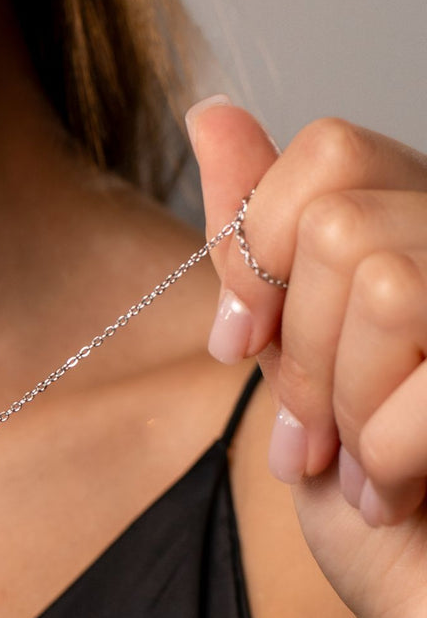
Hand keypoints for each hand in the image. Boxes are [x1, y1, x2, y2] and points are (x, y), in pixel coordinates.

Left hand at [187, 99, 426, 617]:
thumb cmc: (377, 503)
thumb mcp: (292, 366)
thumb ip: (260, 253)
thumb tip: (213, 113)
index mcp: (423, 239)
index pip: (326, 153)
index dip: (257, 252)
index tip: (239, 344)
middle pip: (338, 226)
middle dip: (297, 356)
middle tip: (310, 437)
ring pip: (379, 284)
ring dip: (339, 407)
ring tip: (355, 467)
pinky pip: (422, 380)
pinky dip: (384, 458)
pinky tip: (398, 495)